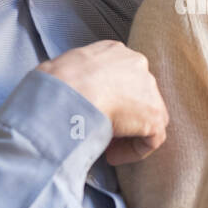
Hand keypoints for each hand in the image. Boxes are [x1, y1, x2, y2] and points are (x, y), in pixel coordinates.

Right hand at [37, 40, 168, 164]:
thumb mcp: (60, 70)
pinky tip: (111, 156)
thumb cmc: (53, 83)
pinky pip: (152, 138)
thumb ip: (75, 80)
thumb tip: (65, 94)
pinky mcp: (154, 114)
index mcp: (114, 51)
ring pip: (148, 117)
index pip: (120, 76)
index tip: (93, 113)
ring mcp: (149, 88)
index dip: (109, 99)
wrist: (66, 93)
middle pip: (137, 95)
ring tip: (105, 148)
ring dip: (128, 135)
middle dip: (122, 116)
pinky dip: (134, 151)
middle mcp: (136, 64)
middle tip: (102, 132)